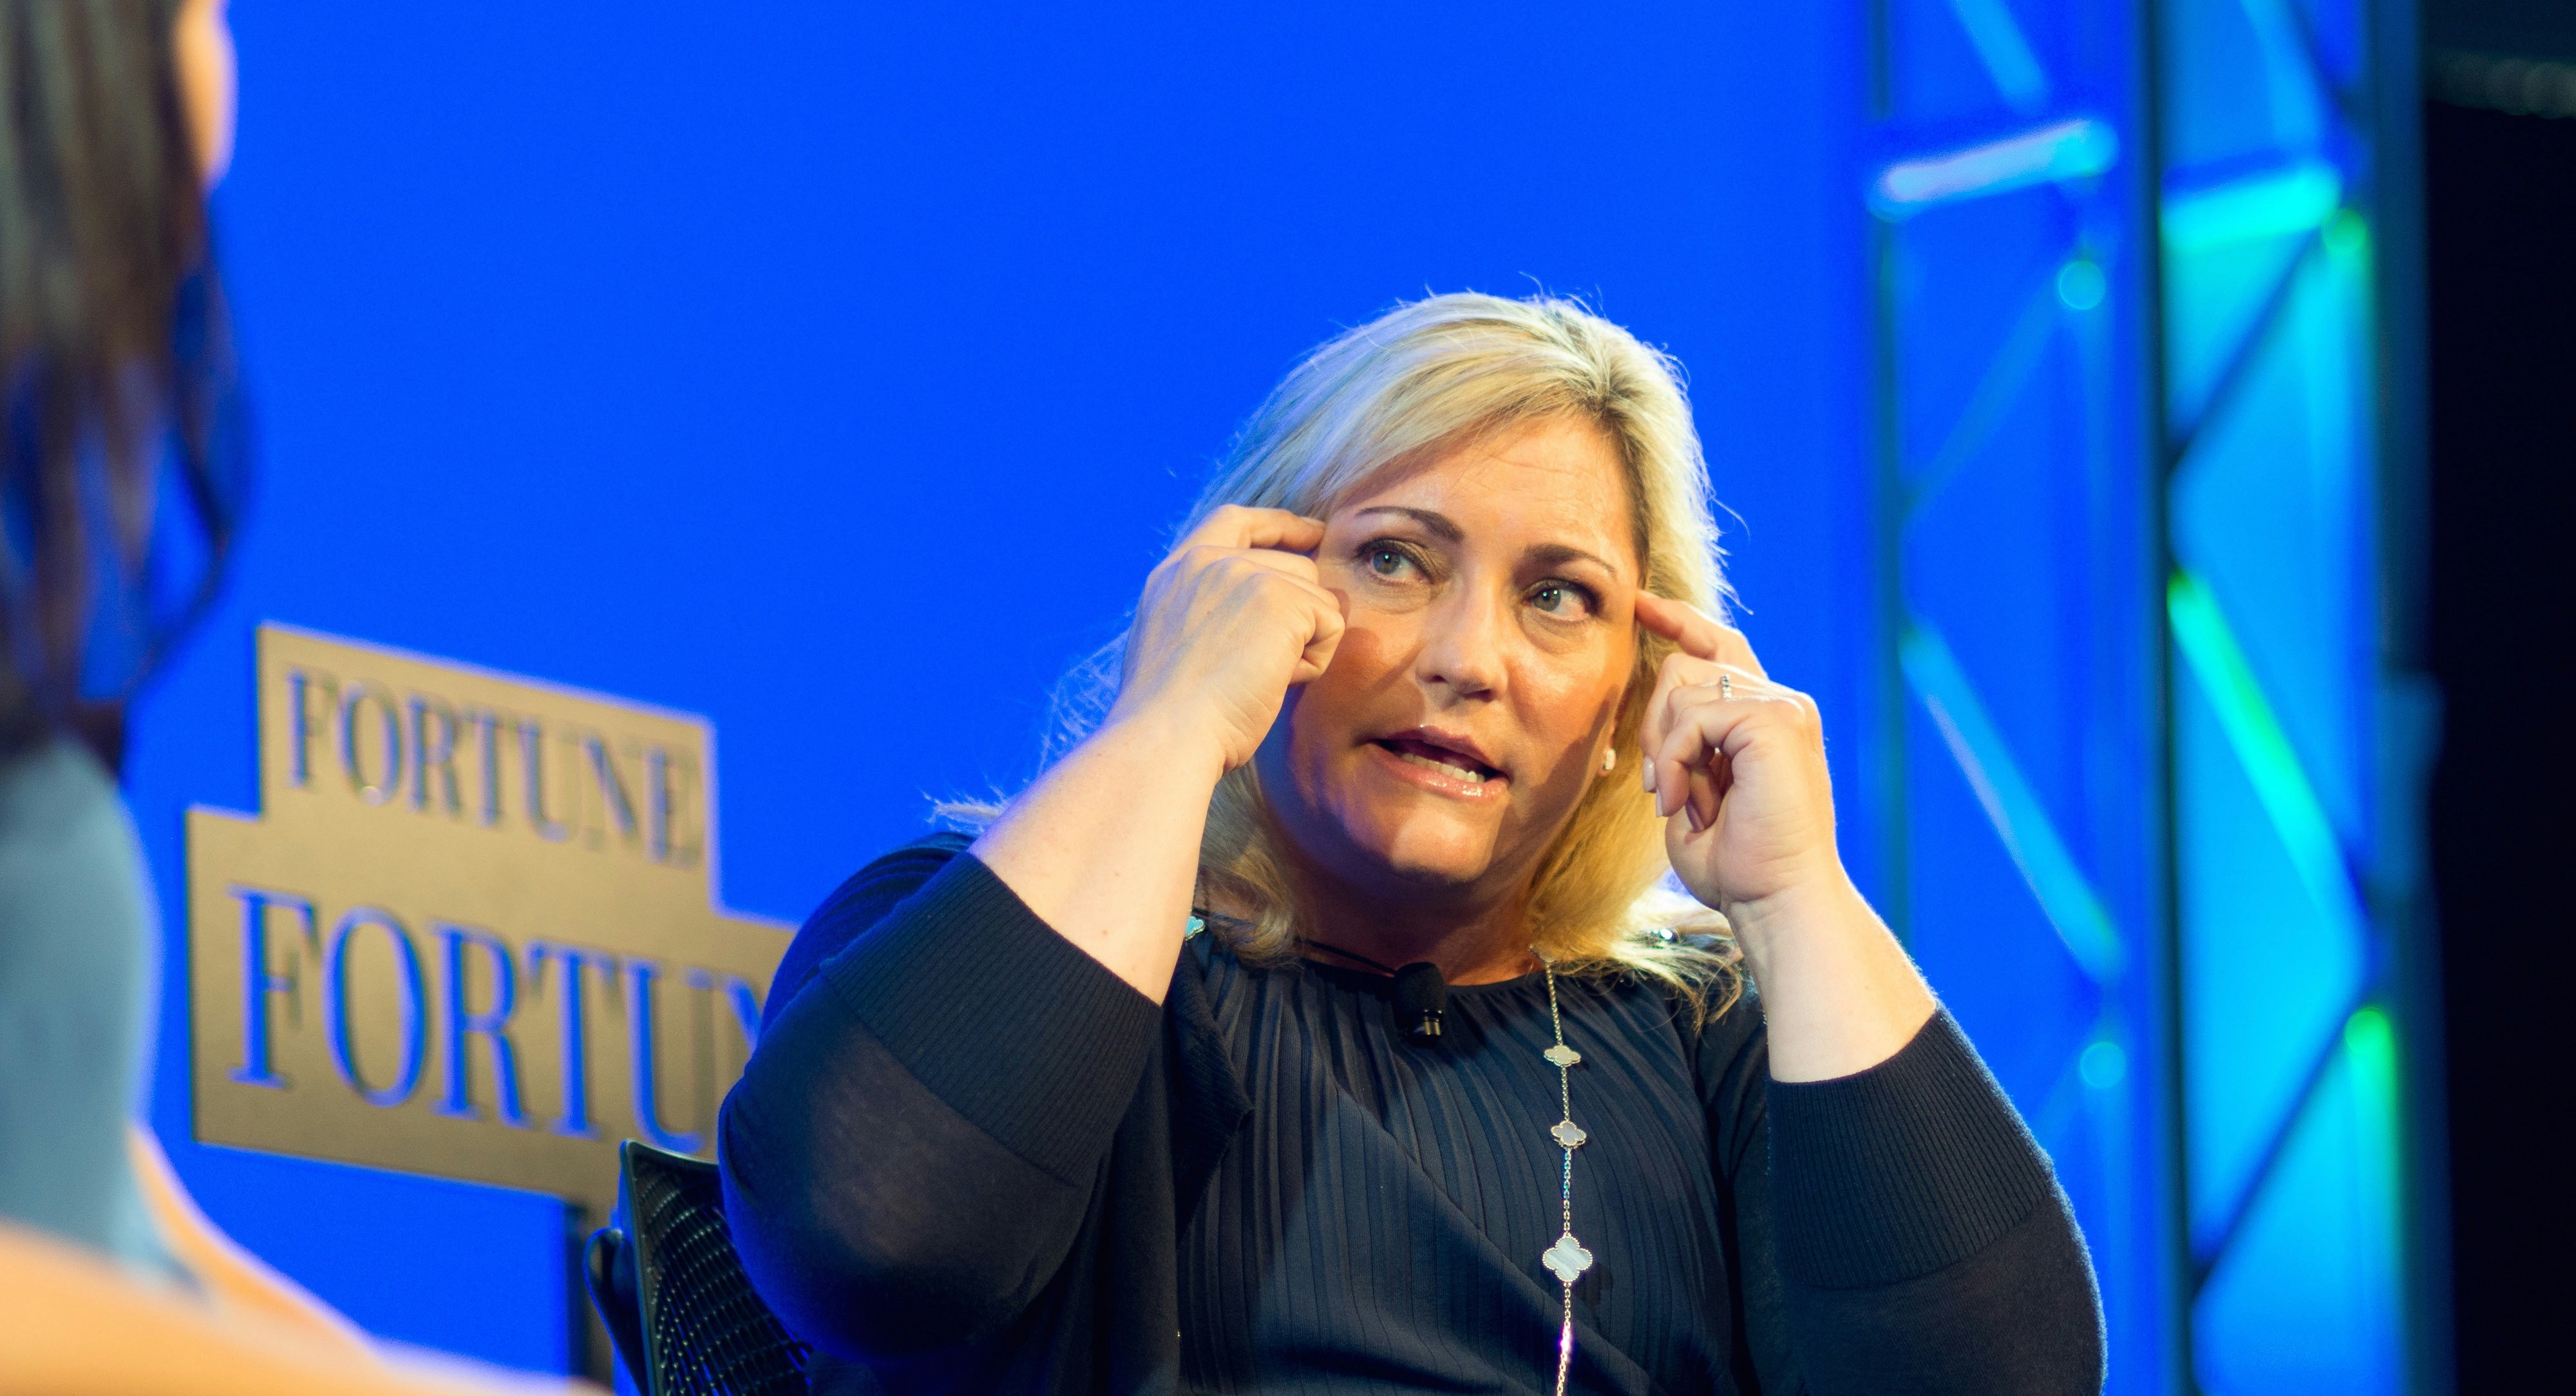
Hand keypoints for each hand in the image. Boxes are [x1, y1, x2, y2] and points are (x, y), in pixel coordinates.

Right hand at [1108, 506, 1346, 772]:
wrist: (1166, 736)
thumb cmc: (1172, 717)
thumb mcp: (1176, 644)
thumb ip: (1210, 612)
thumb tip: (1270, 616)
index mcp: (1177, 572)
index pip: (1236, 522)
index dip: (1280, 525)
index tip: (1312, 533)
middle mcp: (1209, 561)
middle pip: (1296, 568)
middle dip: (1302, 619)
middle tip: (1263, 672)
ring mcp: (1244, 574)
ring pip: (1319, 598)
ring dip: (1305, 645)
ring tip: (1259, 680)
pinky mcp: (1280, 598)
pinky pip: (1331, 626)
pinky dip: (1314, 663)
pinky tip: (1274, 684)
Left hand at [1634, 595, 1842, 926]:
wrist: (1779, 901)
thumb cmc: (1740, 867)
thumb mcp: (1698, 797)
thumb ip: (1684, 750)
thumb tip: (1654, 723)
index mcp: (1768, 719)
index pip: (1721, 648)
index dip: (1680, 620)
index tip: (1641, 605)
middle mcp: (1783, 703)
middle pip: (1686, 664)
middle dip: (1654, 723)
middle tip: (1662, 789)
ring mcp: (1783, 708)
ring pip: (1682, 686)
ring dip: (1665, 751)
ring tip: (1683, 804)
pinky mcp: (1774, 720)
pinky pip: (1693, 715)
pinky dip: (1676, 760)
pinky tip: (1687, 802)